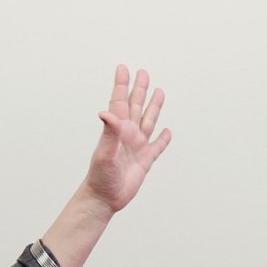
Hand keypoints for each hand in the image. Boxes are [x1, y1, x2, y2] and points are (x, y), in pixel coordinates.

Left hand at [80, 65, 171, 217]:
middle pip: (136, 107)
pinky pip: (157, 147)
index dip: (122, 85)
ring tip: (159, 92)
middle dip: (140, 89)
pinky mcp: (145, 161)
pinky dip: (163, 139)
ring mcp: (137, 147)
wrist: (105, 198)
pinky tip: (166, 132)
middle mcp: (128, 135)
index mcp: (118, 130)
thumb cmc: (100, 176)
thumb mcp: (104, 153)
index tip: (123, 68)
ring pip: (148, 121)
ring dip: (154, 107)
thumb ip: (109, 132)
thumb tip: (106, 112)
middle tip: (143, 73)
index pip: (120, 101)